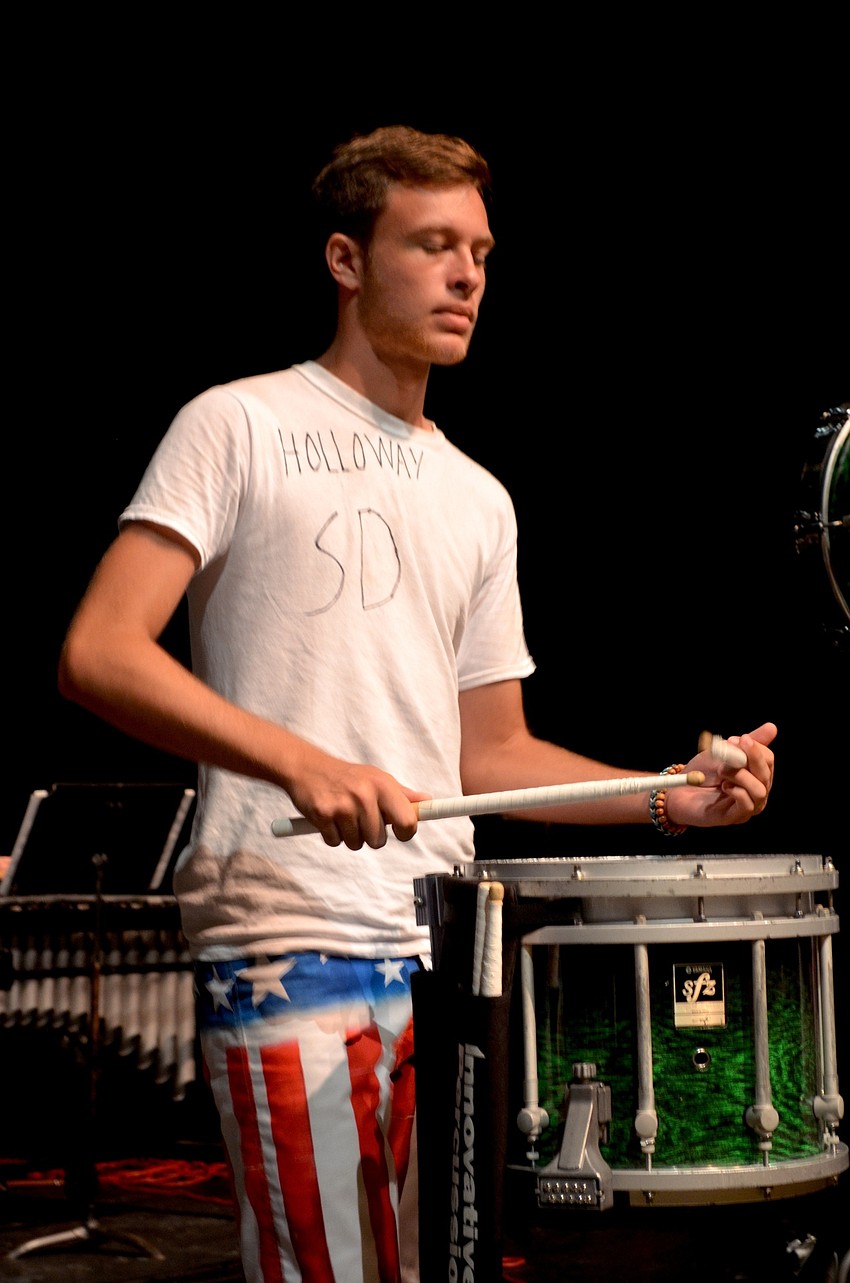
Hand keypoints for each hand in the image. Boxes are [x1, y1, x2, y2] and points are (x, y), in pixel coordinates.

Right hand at [283, 744, 429, 848]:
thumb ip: (402, 794)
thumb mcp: (377, 778)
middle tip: (361, 818)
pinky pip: (335, 842)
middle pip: (379, 841)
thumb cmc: (348, 776)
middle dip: (370, 836)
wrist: (307, 768)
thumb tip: (428, 802)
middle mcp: (364, 794)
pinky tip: (329, 818)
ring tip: (343, 815)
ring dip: (350, 836)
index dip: (406, 832)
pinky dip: (332, 835)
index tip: (400, 832)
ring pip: (356, 844)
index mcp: (383, 785)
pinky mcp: (323, 815)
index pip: (408, 821)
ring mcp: (343, 806)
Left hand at [666, 722, 776, 828]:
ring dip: (740, 775)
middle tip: (731, 748)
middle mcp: (756, 791)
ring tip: (721, 770)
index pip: (768, 759)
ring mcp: (748, 806)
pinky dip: (737, 791)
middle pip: (766, 773)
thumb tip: (772, 727)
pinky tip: (724, 786)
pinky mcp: (736, 817)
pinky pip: (747, 804)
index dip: (754, 747)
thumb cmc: (701, 773)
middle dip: (751, 757)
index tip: (734, 740)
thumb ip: (744, 743)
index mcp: (755, 774)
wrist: (677, 792)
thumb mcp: (721, 752)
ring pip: (759, 789)